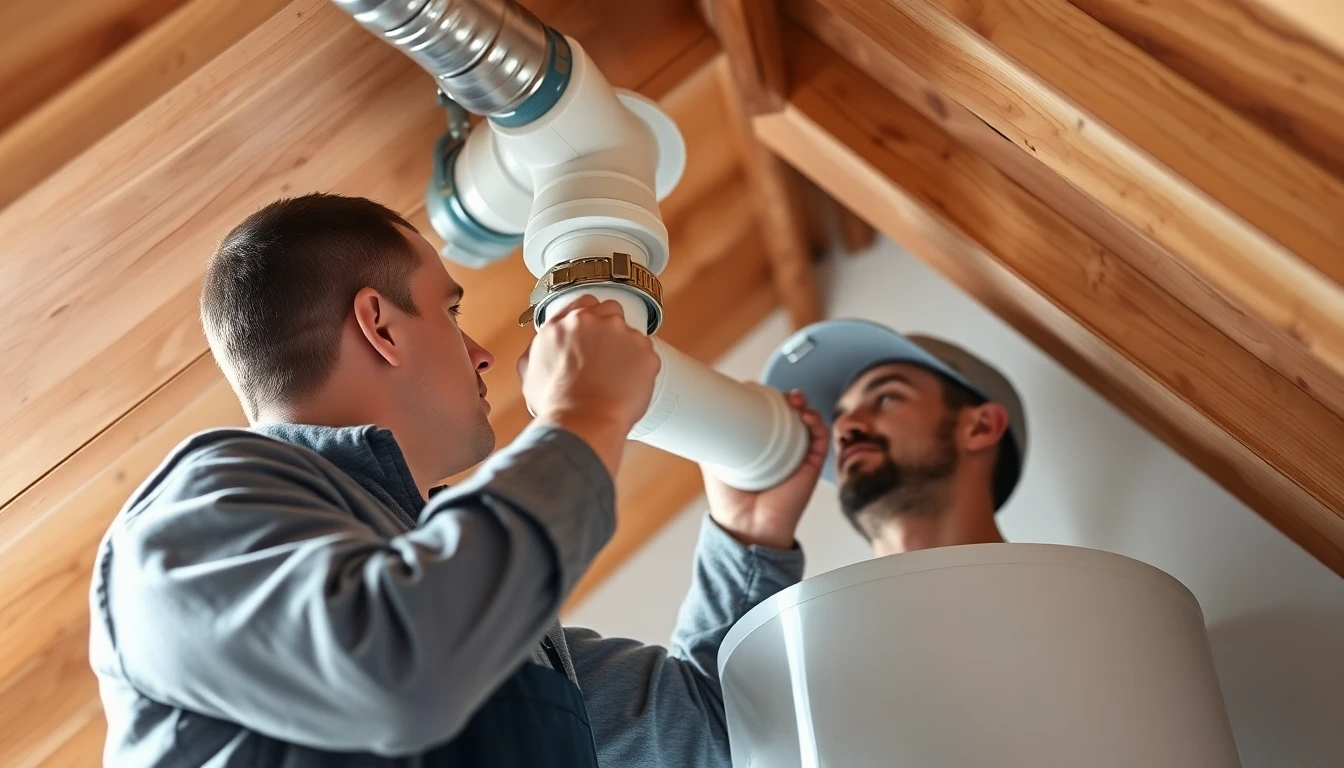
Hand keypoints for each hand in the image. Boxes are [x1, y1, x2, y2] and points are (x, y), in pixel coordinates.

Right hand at [519, 294, 660, 474]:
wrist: (583, 423)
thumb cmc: (557, 405)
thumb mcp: (531, 372)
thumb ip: (540, 348)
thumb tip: (545, 343)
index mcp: (563, 324)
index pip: (584, 304)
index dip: (590, 318)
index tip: (594, 332)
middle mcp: (592, 322)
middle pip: (610, 311)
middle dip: (610, 330)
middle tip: (607, 356)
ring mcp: (621, 334)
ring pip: (630, 334)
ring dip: (626, 350)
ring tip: (617, 378)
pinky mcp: (644, 351)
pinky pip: (647, 354)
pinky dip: (641, 368)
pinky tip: (628, 385)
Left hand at [702, 391, 827, 549]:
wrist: (745, 525)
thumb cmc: (730, 501)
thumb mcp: (713, 461)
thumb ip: (710, 439)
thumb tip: (700, 417)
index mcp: (760, 445)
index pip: (769, 413)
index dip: (768, 397)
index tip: (758, 387)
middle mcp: (781, 448)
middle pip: (791, 414)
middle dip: (788, 397)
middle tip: (779, 394)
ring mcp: (797, 456)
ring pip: (808, 422)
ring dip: (804, 406)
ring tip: (794, 401)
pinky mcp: (811, 467)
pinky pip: (821, 440)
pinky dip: (818, 424)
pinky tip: (808, 417)